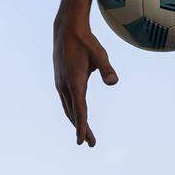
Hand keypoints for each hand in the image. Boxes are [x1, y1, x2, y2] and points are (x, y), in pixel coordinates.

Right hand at [53, 23, 118, 146]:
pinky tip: (76, 114)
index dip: (82, 126)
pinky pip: (66, 101)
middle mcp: (65, 85)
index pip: (79, 109)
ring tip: (84, 134)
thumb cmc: (86, 42)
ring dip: (76, 121)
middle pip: (73, 113)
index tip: (83, 141)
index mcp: (75, 82)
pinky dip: (71, 111)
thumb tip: (114, 82)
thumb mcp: (100, 54)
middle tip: (90, 143)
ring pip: (68, 108)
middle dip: (81, 129)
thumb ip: (106, 69)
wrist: (66, 30)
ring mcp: (60, 83)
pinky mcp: (60, 80)